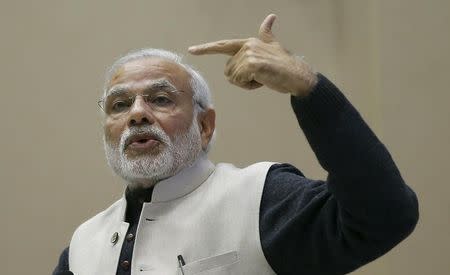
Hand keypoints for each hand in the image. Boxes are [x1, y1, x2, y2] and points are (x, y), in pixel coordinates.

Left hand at [188, 14, 317, 96]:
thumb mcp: (274, 46)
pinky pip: (240, 82)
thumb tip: (271, 17)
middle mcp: (246, 46)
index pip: (223, 45)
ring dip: (246, 83)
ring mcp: (249, 55)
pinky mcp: (252, 65)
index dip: (206, 48)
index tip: (192, 50)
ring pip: (234, 78)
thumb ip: (267, 33)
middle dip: (241, 78)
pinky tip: (263, 81)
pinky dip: (250, 86)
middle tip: (259, 76)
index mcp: (248, 42)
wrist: (298, 75)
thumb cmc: (285, 64)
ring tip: (262, 77)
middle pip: (228, 70)